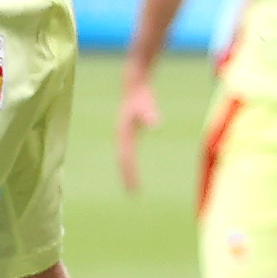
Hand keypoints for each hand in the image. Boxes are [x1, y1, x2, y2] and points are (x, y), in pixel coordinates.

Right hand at [112, 74, 157, 192]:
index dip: (130, 173)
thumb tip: (155, 124)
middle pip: (123, 160)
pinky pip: (128, 152)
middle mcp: (121, 136)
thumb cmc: (141, 95)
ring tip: (132, 186)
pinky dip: (130, 162)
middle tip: (132, 194)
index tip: (134, 186)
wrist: (134, 83)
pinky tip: (134, 168)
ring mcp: (124, 134)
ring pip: (124, 157)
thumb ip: (149, 114)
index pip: (126, 158)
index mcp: (124, 133)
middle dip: (127, 176)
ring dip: (127, 171)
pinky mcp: (128, 132)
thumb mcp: (146, 104)